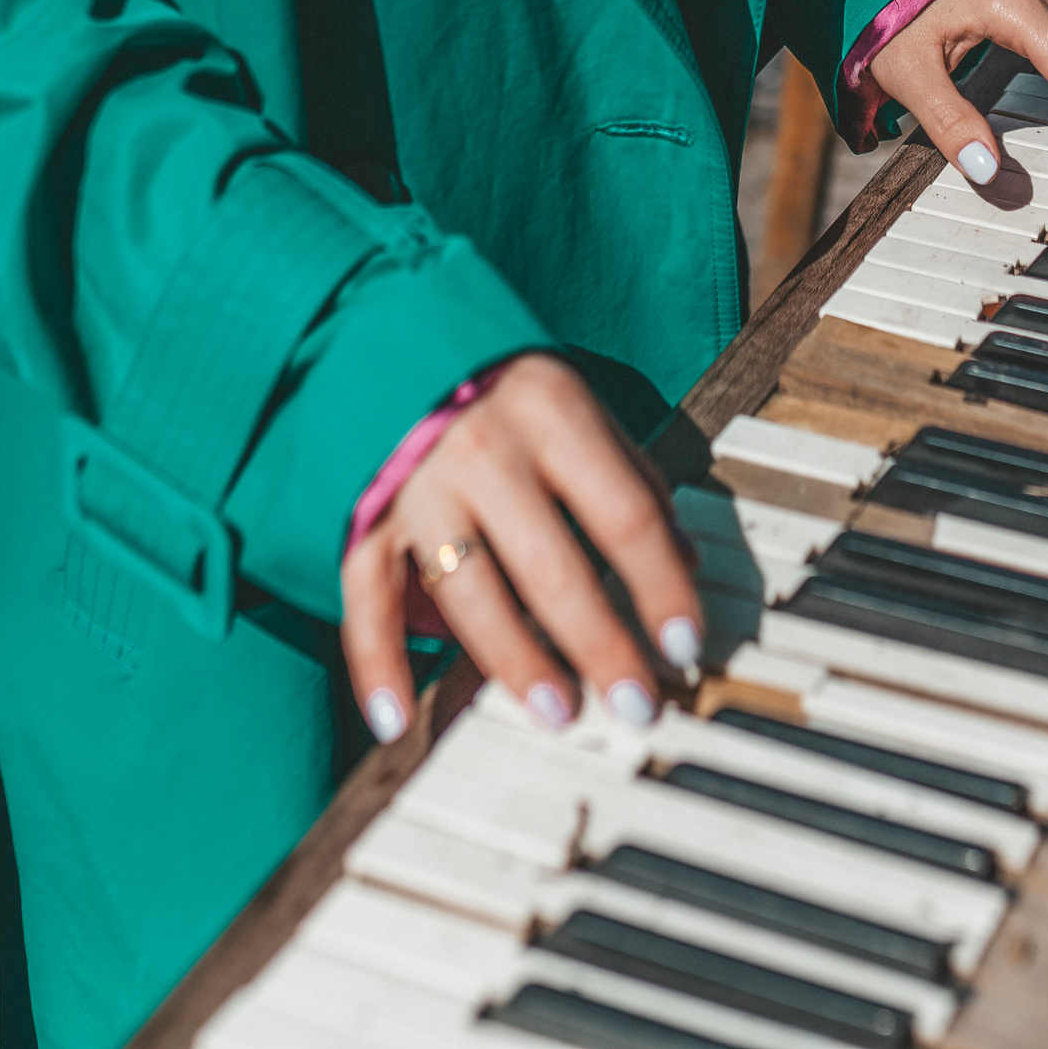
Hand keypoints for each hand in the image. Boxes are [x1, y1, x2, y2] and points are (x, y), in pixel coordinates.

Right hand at [341, 353, 700, 742]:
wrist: (381, 329)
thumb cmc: (498, 381)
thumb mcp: (573, 400)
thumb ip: (626, 471)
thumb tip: (682, 555)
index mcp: (550, 413)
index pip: (623, 514)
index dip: (660, 585)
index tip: (686, 645)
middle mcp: (483, 450)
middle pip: (551, 566)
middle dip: (598, 643)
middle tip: (635, 704)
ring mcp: (417, 486)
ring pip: (469, 592)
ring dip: (514, 661)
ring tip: (557, 710)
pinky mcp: (361, 516)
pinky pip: (364, 600)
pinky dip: (373, 663)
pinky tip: (394, 719)